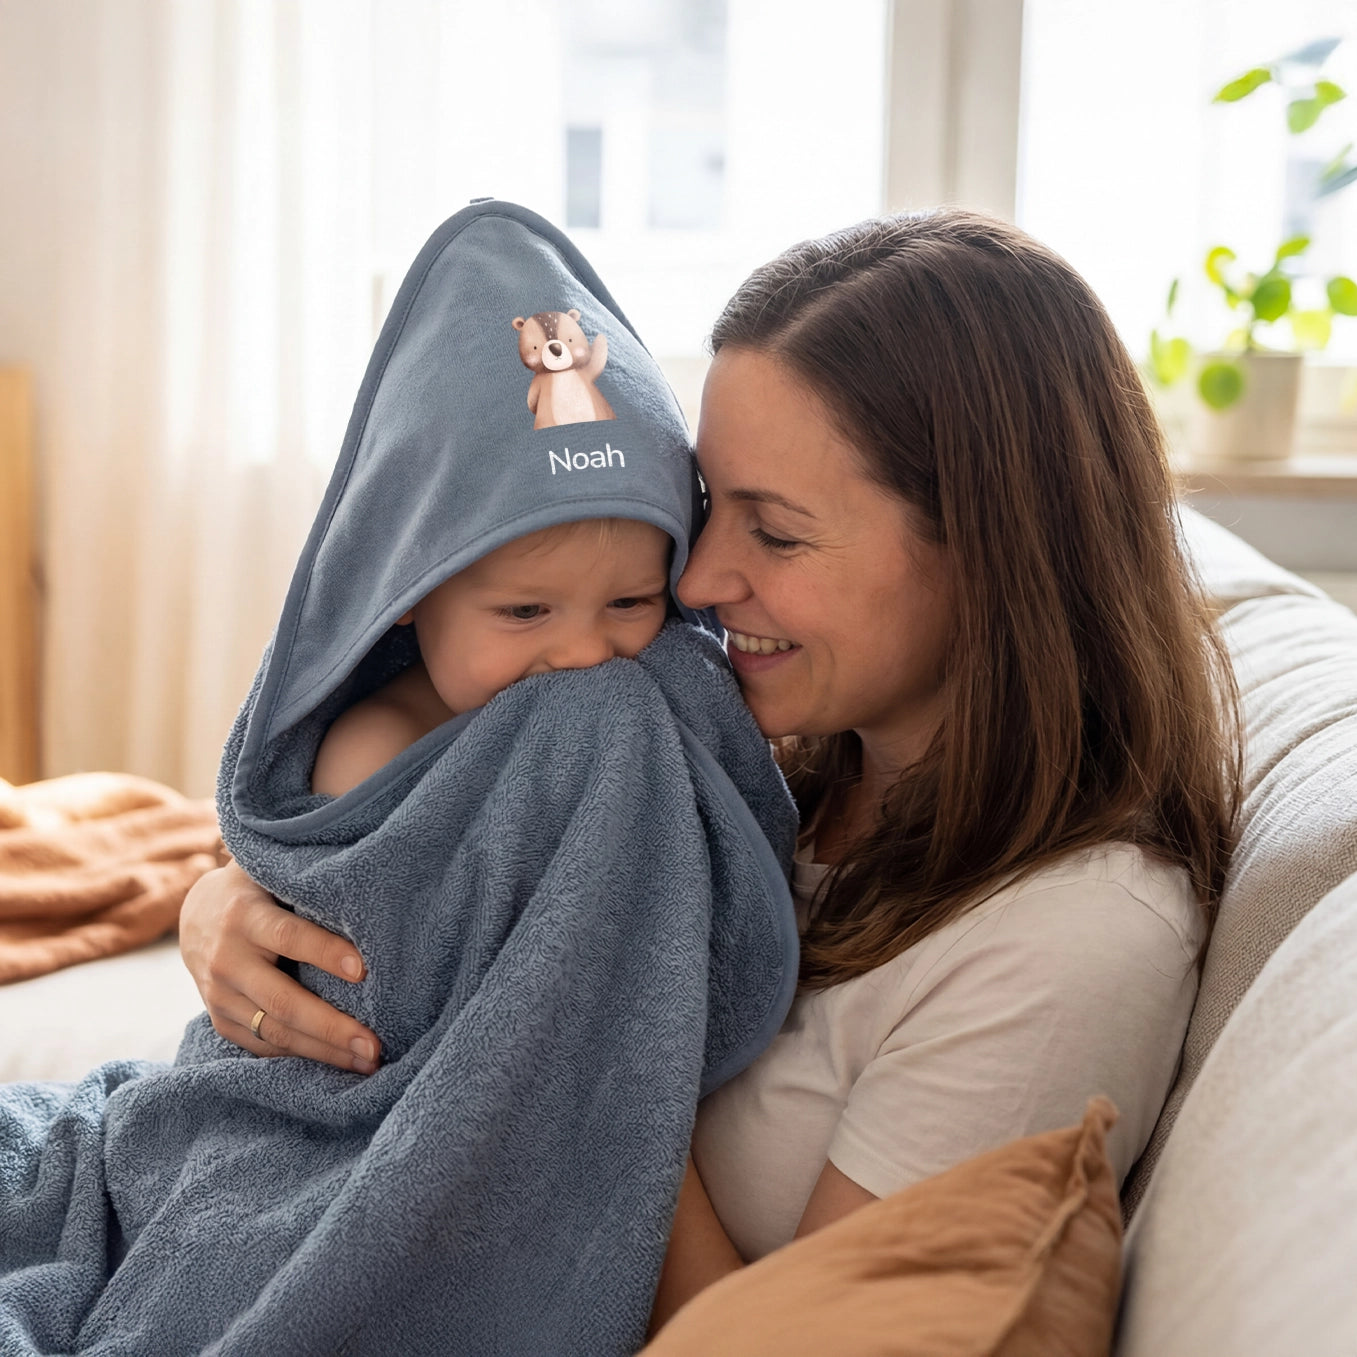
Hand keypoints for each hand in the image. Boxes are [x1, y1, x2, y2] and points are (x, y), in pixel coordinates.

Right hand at [178, 861, 380, 1072]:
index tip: (364, 970)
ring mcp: (219, 995)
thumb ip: (309, 884)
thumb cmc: (258, 889)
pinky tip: (337, 1064)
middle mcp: (227, 958)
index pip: (289, 936)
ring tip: (367, 1063)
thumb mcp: (273, 875)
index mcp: (244, 915)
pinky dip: (301, 1057)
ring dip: (323, 1052)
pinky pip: (263, 1046)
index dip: (325, 952)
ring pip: (275, 1031)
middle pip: (283, 1000)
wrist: (197, 914)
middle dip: (332, 1027)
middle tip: (375, 1045)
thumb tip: (370, 896)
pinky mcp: (220, 1020)